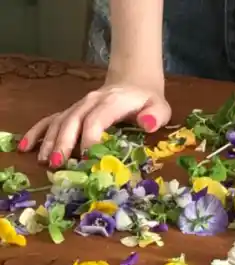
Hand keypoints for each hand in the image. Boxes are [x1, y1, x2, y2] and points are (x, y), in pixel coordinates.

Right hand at [19, 76, 170, 167]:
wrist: (133, 83)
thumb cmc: (147, 101)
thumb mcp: (159, 107)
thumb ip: (155, 115)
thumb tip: (147, 124)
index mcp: (111, 102)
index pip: (96, 120)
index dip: (90, 139)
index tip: (88, 158)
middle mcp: (90, 102)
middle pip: (72, 121)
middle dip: (64, 143)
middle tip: (59, 163)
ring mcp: (78, 106)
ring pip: (59, 121)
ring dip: (49, 141)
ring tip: (45, 161)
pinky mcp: (71, 111)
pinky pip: (51, 119)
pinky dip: (37, 132)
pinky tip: (26, 146)